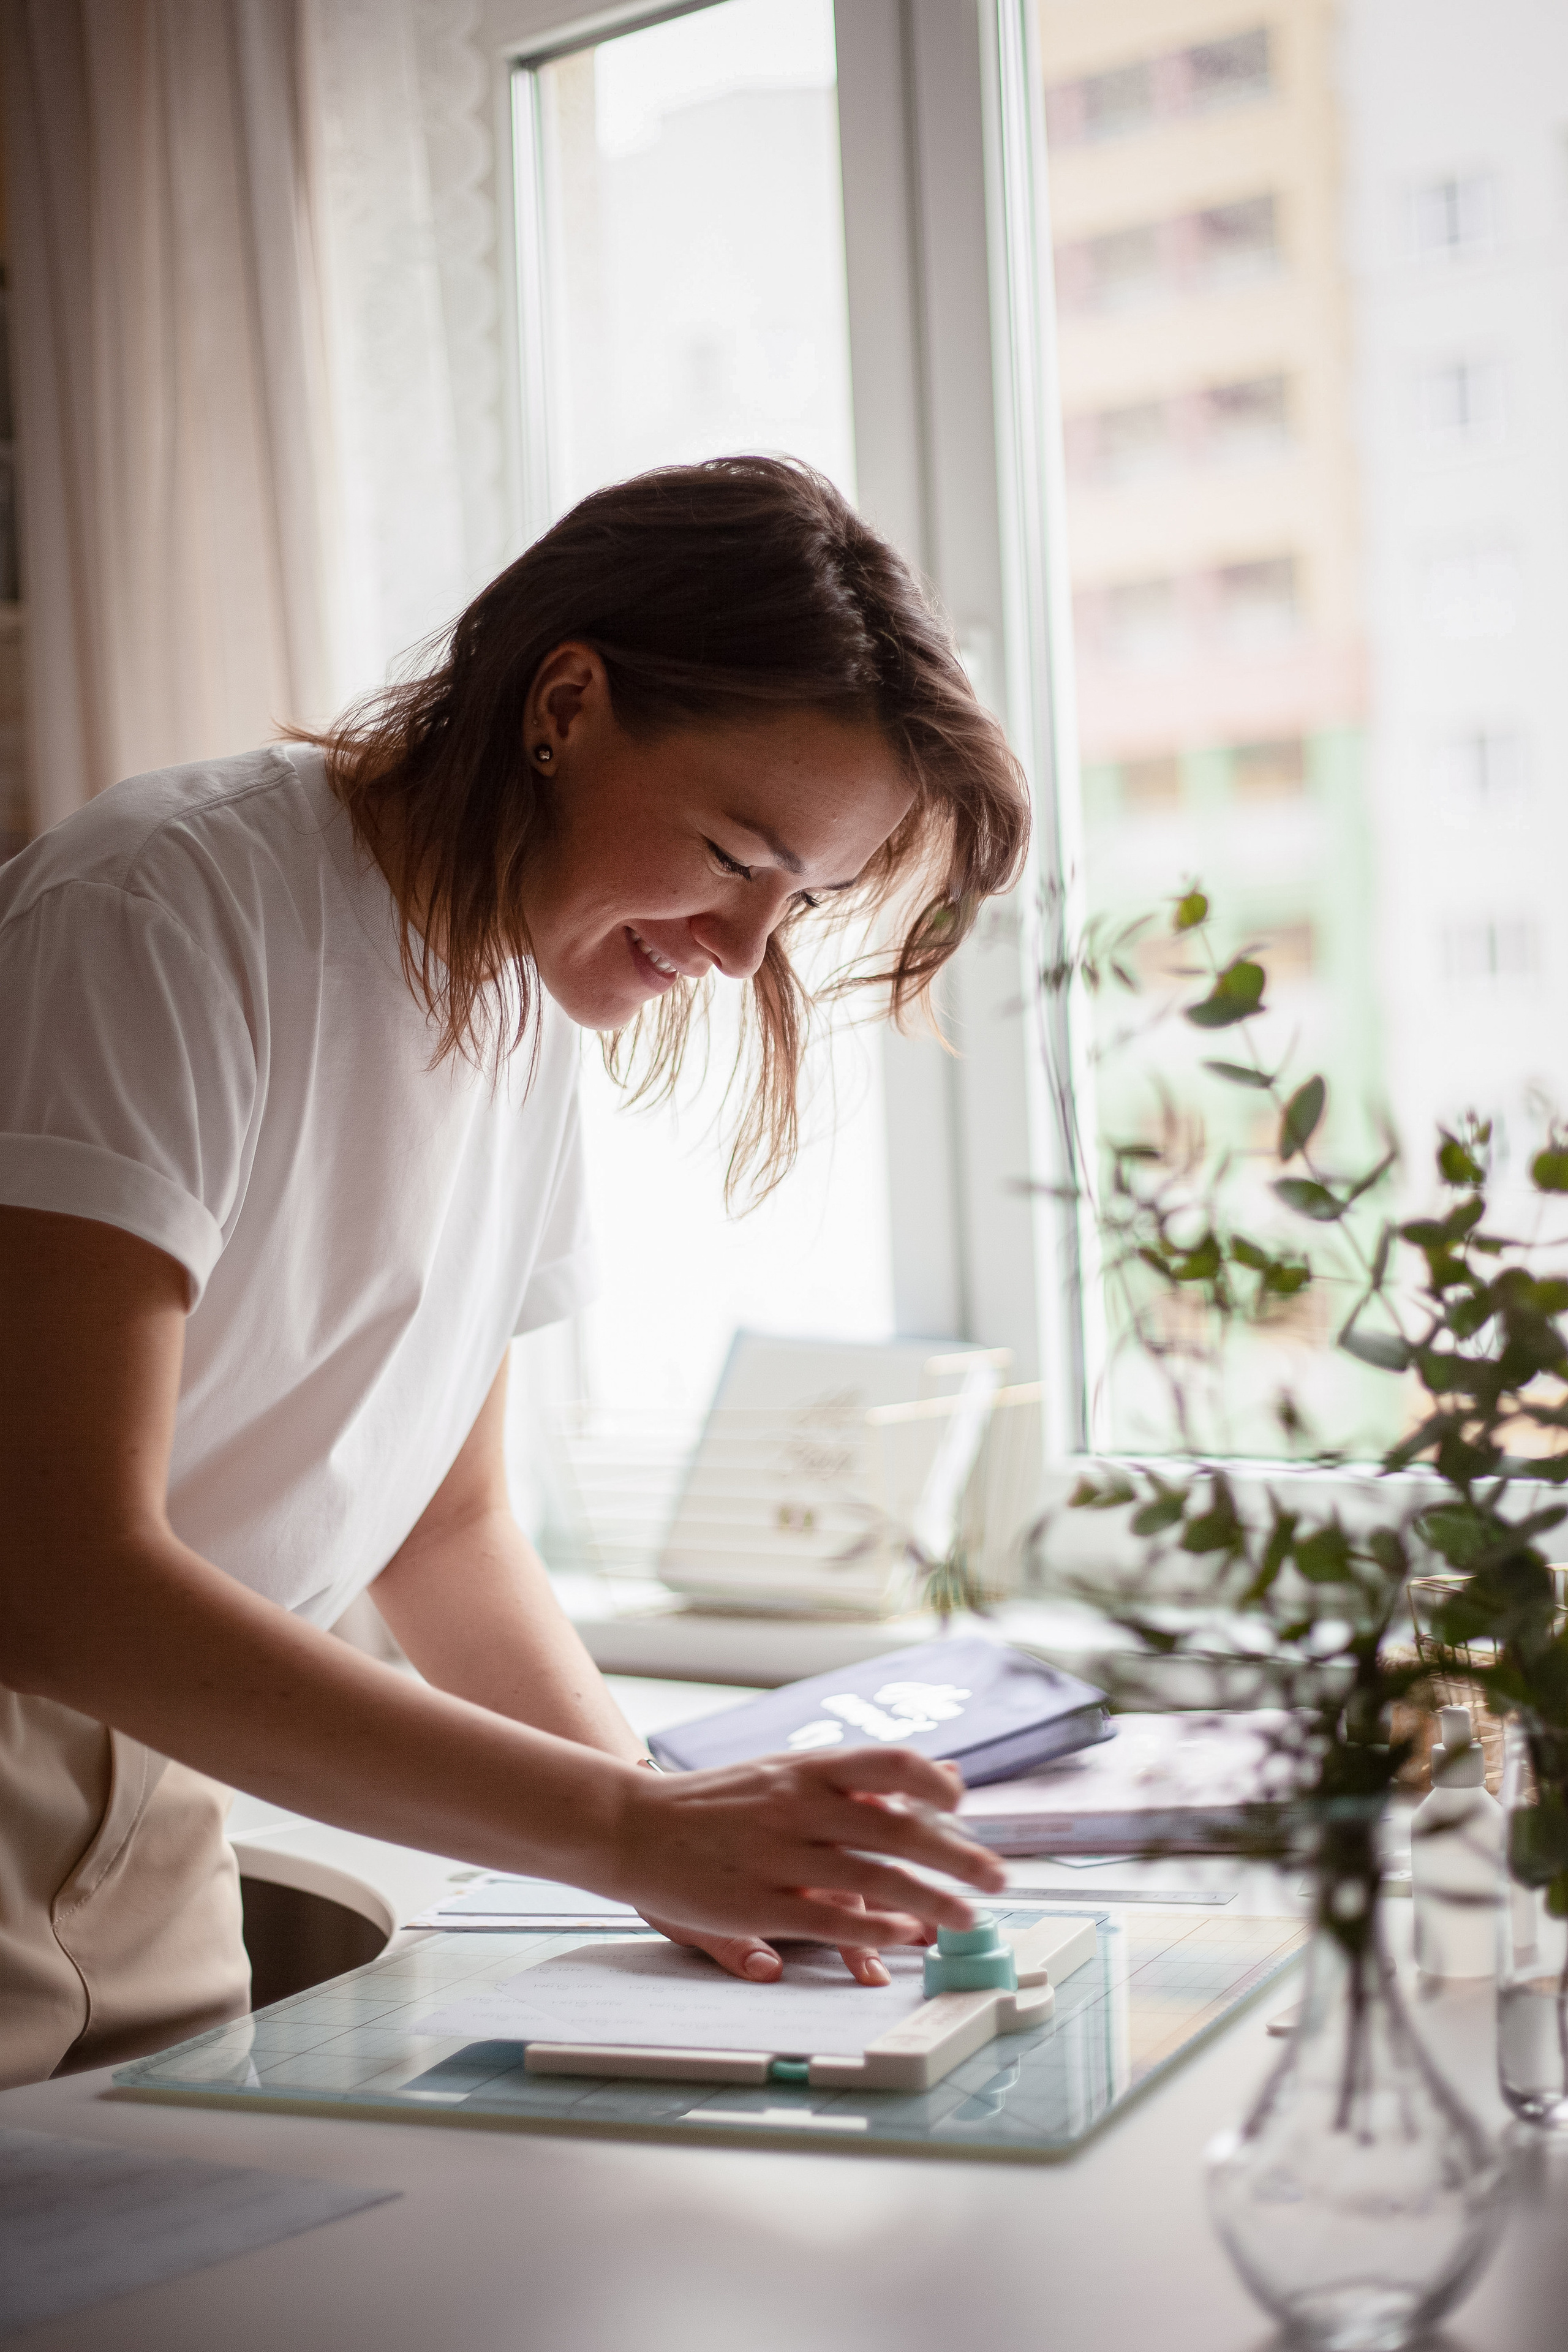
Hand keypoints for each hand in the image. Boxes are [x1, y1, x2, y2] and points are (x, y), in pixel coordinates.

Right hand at [609, 1744, 1004, 1981]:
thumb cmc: (718, 1801)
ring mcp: (779, 1855)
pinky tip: (906, 1937)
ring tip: (968, 1917)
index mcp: (806, 1767)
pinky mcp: (758, 1903)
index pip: (889, 1763)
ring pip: (873, 1879)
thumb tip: (932, 1772)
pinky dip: (875, 1931)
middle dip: (957, 1855)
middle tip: (997, 1878)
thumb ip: (851, 1777)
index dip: (934, 1783)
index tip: (963, 1805)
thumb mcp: (783, 1772)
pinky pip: (829, 1920)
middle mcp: (798, 1805)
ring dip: (931, 1900)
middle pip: (897, 1827)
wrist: (633, 1825)